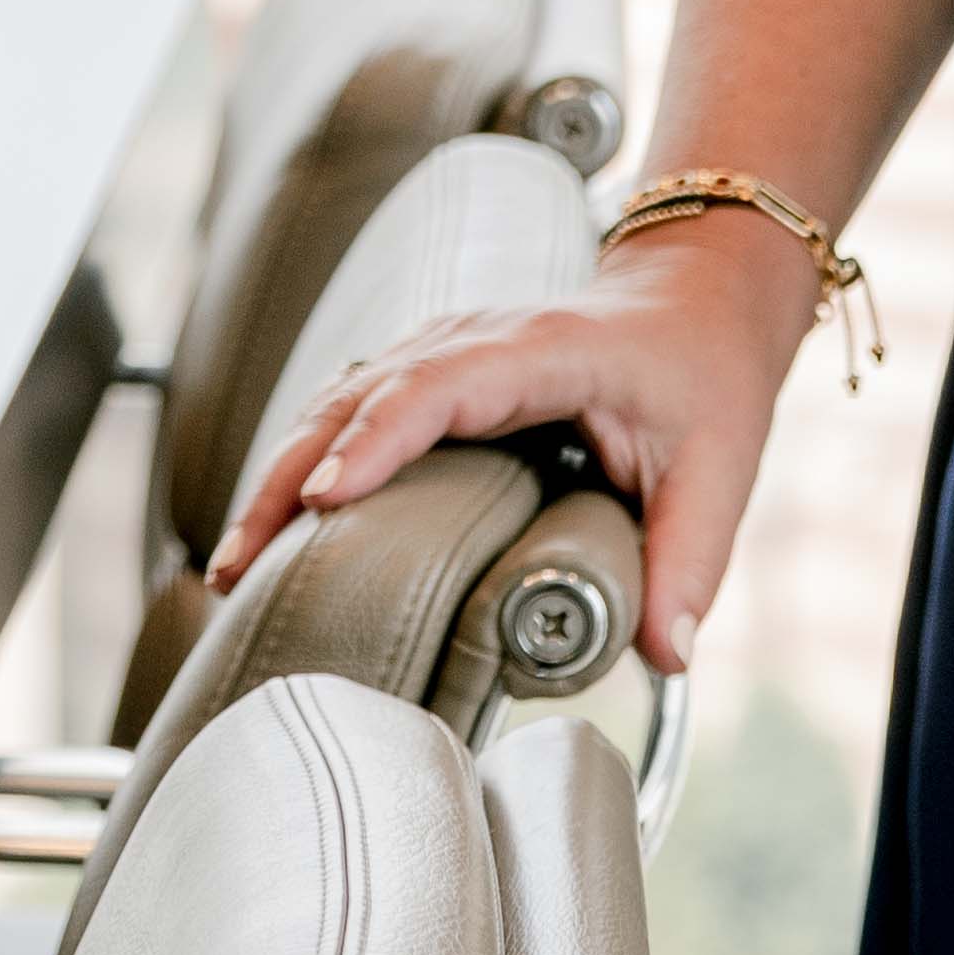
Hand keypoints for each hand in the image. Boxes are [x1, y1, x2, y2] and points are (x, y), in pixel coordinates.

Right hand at [205, 212, 829, 676]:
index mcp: (542, 351)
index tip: (323, 501)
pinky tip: (272, 528)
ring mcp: (446, 347)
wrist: (697, 297)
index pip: (439, 386)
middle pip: (358, 394)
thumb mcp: (720, 465)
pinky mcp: (430, 372)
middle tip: (239, 566)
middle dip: (289, 476)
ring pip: (338, 399)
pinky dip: (304, 460)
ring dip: (280, 474)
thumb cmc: (703, 371)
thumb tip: (666, 657)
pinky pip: (350, 408)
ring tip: (234, 564)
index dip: (377, 440)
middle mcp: (477, 337)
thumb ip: (690, 561)